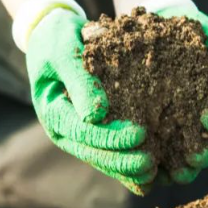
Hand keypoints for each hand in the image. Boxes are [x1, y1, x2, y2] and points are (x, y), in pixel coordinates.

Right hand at [25, 8, 154, 194]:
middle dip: (122, 160)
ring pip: (102, 158)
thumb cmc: (57, 38)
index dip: (111, 136)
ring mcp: (77, 134)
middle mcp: (63, 129)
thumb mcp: (63, 51)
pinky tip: (151, 171)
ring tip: (154, 172)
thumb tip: (95, 115)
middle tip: (151, 164)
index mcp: (53, 111)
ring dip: (126, 168)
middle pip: (93, 152)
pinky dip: (127, 162)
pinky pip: (109, 152)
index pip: (83, 131)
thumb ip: (79, 80)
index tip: (140, 134)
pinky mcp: (92, 131)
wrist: (53, 35)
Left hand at [149, 0, 207, 184]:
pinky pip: (158, 157)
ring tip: (176, 174)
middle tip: (194, 160)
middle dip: (206, 154)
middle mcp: (199, 120)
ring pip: (186, 158)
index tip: (207, 119)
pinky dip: (157, 168)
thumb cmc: (186, 31)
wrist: (150, 30)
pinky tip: (150, 173)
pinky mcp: (153, 135)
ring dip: (185, 169)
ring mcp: (176, 129)